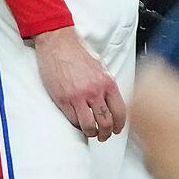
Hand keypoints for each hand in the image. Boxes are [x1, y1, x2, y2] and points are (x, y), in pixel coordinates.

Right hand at [33, 26, 126, 140]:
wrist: (58, 42)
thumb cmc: (77, 52)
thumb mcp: (100, 67)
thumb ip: (106, 85)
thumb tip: (111, 101)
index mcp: (107, 83)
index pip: (120, 111)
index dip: (120, 125)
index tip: (117, 129)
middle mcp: (95, 91)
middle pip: (106, 122)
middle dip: (106, 133)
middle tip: (104, 136)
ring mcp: (78, 96)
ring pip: (89, 125)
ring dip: (92, 133)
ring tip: (91, 133)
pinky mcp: (63, 99)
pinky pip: (73, 120)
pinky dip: (77, 124)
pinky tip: (78, 123)